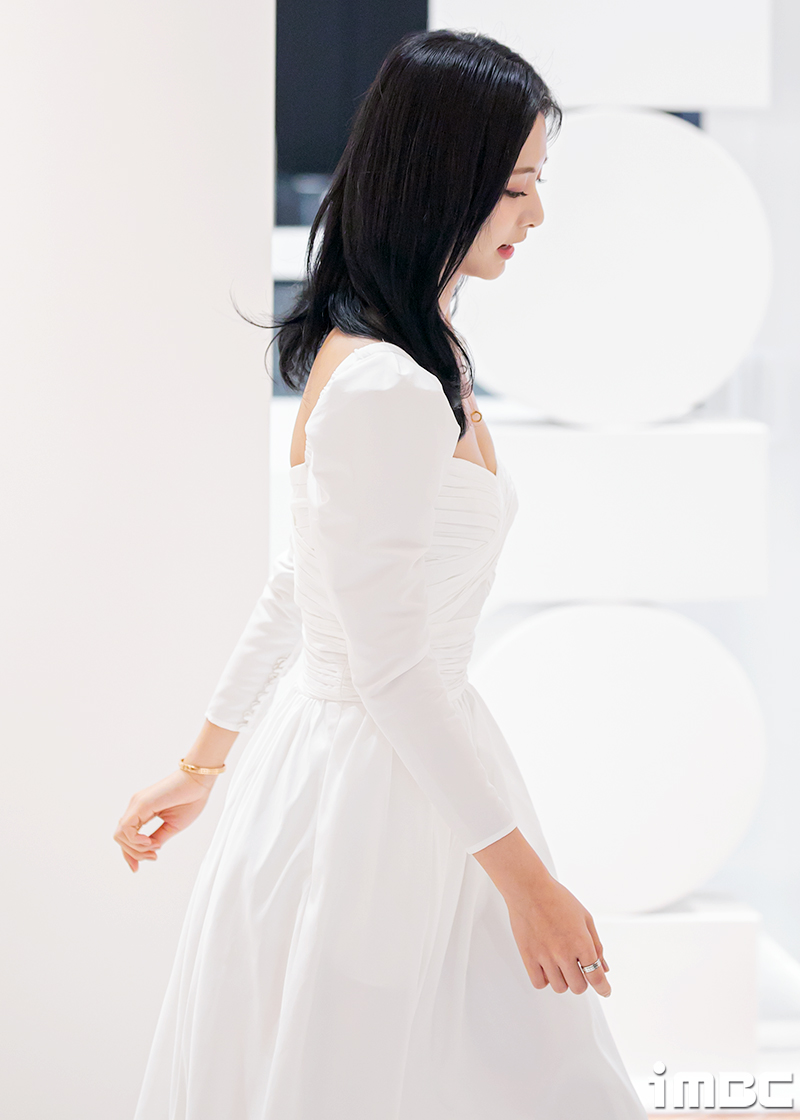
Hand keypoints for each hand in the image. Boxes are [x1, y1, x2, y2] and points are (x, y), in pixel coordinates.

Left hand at [113, 769, 216, 871]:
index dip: (130, 854)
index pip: (126, 836)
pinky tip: (151, 842)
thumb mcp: (173, 825)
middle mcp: (135, 807)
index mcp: (142, 811)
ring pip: (120, 835)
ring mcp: (136, 804)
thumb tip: (150, 851)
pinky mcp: (141, 804)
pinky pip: (127, 828)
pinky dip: (136, 840)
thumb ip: (158, 837)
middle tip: (154, 857)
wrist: (200, 781)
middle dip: (134, 854)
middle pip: (120, 838)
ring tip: (154, 850)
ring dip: (135, 849)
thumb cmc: (191, 799)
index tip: (137, 868)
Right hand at [505, 873, 610, 996]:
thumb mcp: (585, 917)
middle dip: (582, 980)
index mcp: (581, 942)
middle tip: (577, 968)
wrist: (529, 889)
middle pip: (578, 987)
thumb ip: (596, 944)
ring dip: (563, 980)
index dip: (603, 988)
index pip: (597, 977)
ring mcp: (545, 956)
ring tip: (560, 964)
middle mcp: (564, 953)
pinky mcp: (528, 957)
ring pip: (560, 987)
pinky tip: (547, 967)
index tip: (604, 990)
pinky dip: (545, 979)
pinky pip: (539, 983)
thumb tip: (604, 967)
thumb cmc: (557, 898)